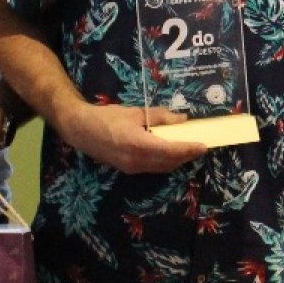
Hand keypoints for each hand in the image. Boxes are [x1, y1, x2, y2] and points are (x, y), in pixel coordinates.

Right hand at [58, 101, 206, 174]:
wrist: (80, 130)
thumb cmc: (107, 117)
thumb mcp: (136, 112)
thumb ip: (160, 117)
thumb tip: (182, 119)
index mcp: (138, 144)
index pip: (170, 150)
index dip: (188, 149)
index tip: (203, 146)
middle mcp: (136, 161)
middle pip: (169, 162)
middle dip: (186, 156)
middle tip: (199, 147)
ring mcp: (132, 168)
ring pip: (161, 167)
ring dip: (176, 160)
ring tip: (188, 150)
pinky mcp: (128, 169)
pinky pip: (152, 168)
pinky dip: (165, 162)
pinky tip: (170, 153)